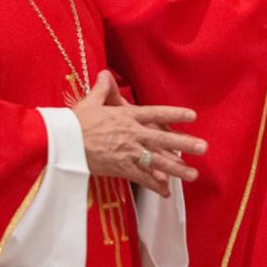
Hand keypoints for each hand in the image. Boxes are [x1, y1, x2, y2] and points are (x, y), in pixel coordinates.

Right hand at [71, 71, 204, 195]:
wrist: (63, 143)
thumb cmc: (75, 122)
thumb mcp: (90, 102)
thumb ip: (102, 90)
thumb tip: (105, 74)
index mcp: (127, 116)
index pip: (156, 113)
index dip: (175, 114)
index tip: (192, 116)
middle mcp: (132, 134)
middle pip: (163, 139)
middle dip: (184, 144)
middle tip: (203, 148)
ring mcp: (128, 152)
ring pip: (158, 161)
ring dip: (177, 169)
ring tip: (193, 175)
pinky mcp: (120, 168)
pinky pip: (142, 178)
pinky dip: (154, 186)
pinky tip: (167, 193)